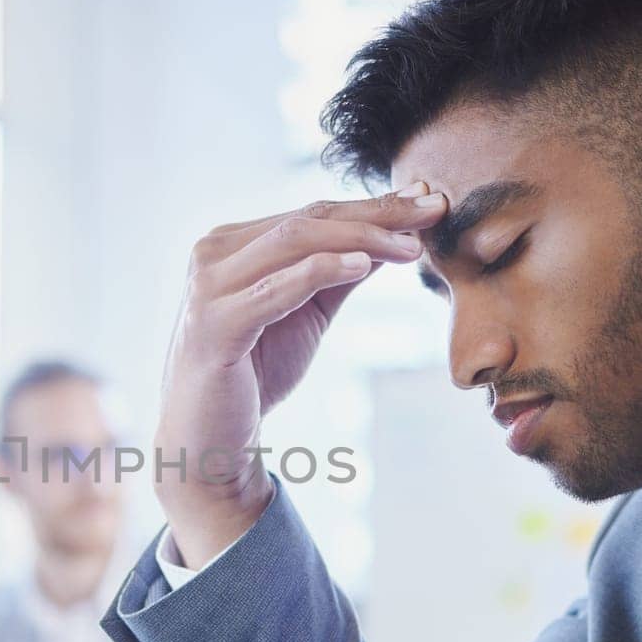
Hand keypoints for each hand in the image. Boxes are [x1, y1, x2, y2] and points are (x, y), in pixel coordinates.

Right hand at [155, 184, 446, 564]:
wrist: (207, 441)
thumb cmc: (253, 375)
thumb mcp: (306, 314)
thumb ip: (340, 274)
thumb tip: (396, 235)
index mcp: (232, 245)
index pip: (312, 214)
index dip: (373, 204)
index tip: (428, 200)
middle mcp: (213, 254)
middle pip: (307, 220)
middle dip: (377, 213)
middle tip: (433, 209)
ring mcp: (208, 288)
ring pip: (293, 243)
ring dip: (360, 238)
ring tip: (410, 245)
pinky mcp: (213, 326)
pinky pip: (274, 290)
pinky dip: (319, 272)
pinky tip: (361, 266)